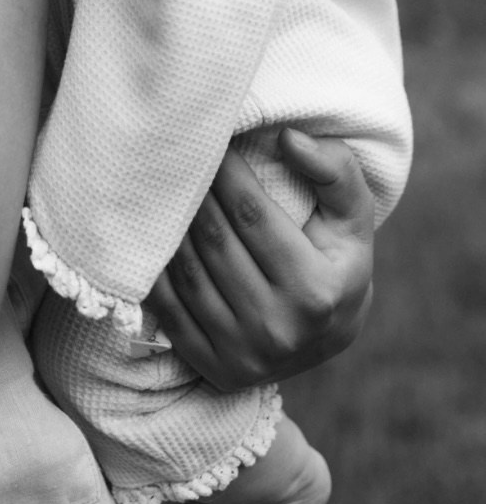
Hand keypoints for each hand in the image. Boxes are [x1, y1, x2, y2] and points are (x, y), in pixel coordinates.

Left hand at [145, 132, 374, 391]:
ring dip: (167, 224)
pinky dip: (154, 266)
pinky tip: (151, 233)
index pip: (252, 213)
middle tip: (176, 155)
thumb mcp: (352, 217)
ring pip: (187, 270)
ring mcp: (243, 352)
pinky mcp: (214, 366)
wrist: (328, 337)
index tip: (209, 139)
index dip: (224, 170)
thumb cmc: (338, 259)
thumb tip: (288, 137)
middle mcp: (278, 327)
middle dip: (191, 190)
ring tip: (161, 187)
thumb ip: (335, 171)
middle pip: (214, 239)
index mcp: (316, 289)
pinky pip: (168, 307)